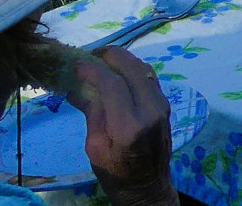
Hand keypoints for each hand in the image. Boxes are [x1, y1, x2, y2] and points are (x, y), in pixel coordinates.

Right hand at [67, 47, 177, 205]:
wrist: (148, 187)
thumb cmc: (116, 173)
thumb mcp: (95, 148)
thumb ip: (92, 113)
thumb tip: (77, 85)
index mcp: (130, 125)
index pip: (112, 84)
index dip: (92, 69)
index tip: (76, 64)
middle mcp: (151, 109)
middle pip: (132, 68)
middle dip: (109, 55)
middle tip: (89, 55)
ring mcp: (162, 105)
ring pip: (143, 69)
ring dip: (122, 59)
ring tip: (100, 59)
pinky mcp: (165, 104)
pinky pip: (149, 77)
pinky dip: (132, 68)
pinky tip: (116, 70)